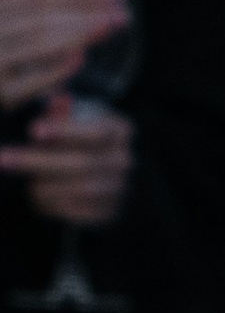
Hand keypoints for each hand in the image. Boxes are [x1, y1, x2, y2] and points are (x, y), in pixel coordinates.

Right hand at [0, 0, 125, 107]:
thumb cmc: (1, 56)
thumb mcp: (10, 25)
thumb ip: (33, 4)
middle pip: (42, 18)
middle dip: (86, 13)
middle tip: (122, 14)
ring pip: (38, 44)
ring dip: (79, 35)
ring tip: (110, 28)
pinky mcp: (3, 94)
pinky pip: (32, 82)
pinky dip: (56, 69)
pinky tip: (81, 59)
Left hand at [0, 96, 131, 225]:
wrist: (95, 179)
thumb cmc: (73, 142)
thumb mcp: (68, 123)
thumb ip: (60, 114)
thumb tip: (58, 99)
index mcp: (120, 131)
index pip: (95, 131)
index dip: (63, 131)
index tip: (32, 131)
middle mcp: (124, 160)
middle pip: (82, 163)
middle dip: (38, 161)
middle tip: (3, 159)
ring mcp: (120, 189)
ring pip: (78, 191)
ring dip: (44, 188)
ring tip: (26, 185)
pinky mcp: (109, 213)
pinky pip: (77, 213)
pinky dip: (53, 207)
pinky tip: (39, 200)